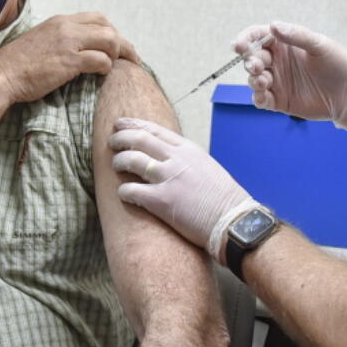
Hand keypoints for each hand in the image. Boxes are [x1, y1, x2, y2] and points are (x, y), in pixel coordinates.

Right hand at [0, 13, 138, 103]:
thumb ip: (59, 39)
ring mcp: (68, 43)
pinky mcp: (69, 61)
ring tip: (119, 66)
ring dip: (118, 55)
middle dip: (123, 43)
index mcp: (60, 21)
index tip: (117, 45)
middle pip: (108, 27)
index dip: (112, 31)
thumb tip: (76, 47)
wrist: (1, 76)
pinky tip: (102, 74)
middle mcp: (66, 27)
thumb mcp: (40, 41)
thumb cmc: (17, 65)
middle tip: (130, 57)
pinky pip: (100, 60)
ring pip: (110, 41)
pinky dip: (106, 67)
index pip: (97, 18)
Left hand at [109, 118, 259, 261]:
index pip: (154, 129)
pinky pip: (131, 191)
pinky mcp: (161, 201)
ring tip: (115, 165)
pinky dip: (123, 191)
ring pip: (131, 160)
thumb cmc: (224, 199)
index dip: (133, 125)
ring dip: (119, 161)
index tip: (120, 124)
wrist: (236, 221)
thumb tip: (168, 159)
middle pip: (139, 139)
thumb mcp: (207, 168)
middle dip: (120, 138)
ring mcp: (168, 178)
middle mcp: (177, 159)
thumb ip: (187, 160)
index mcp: (189, 149)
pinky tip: (124, 194)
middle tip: (111, 142)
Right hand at [235, 21, 346, 129]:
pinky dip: (258, 98)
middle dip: (251, 61)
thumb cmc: (338, 63)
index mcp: (284, 43)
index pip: (257, 37)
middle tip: (258, 66)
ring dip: (254, 80)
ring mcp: (277, 81)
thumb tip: (272, 25)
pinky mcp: (279, 101)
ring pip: (254, 79)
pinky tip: (264, 96)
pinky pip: (261, 99)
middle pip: (252, 59)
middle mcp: (277, 61)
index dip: (245, 39)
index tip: (238, 46)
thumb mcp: (319, 45)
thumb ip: (296, 35)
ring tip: (264, 81)